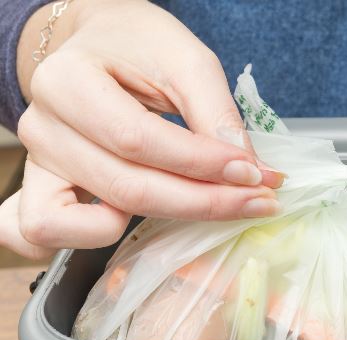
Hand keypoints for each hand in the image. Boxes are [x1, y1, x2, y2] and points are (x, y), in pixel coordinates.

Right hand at [0, 0, 281, 258]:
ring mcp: (37, 165)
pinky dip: (92, 238)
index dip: (203, 164)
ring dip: (169, 219)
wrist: (100, 44)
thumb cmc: (139, 47)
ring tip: (218, 204)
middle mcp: (42, 128)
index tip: (255, 173)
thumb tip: (247, 170)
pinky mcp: (41, 191)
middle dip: (204, 201)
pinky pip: (49, 233)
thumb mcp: (185, 60)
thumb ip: (216, 113)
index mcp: (67, 82)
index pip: (138, 140)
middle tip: (258, 199)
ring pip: (99, 219)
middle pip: (127, 187)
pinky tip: (144, 222)